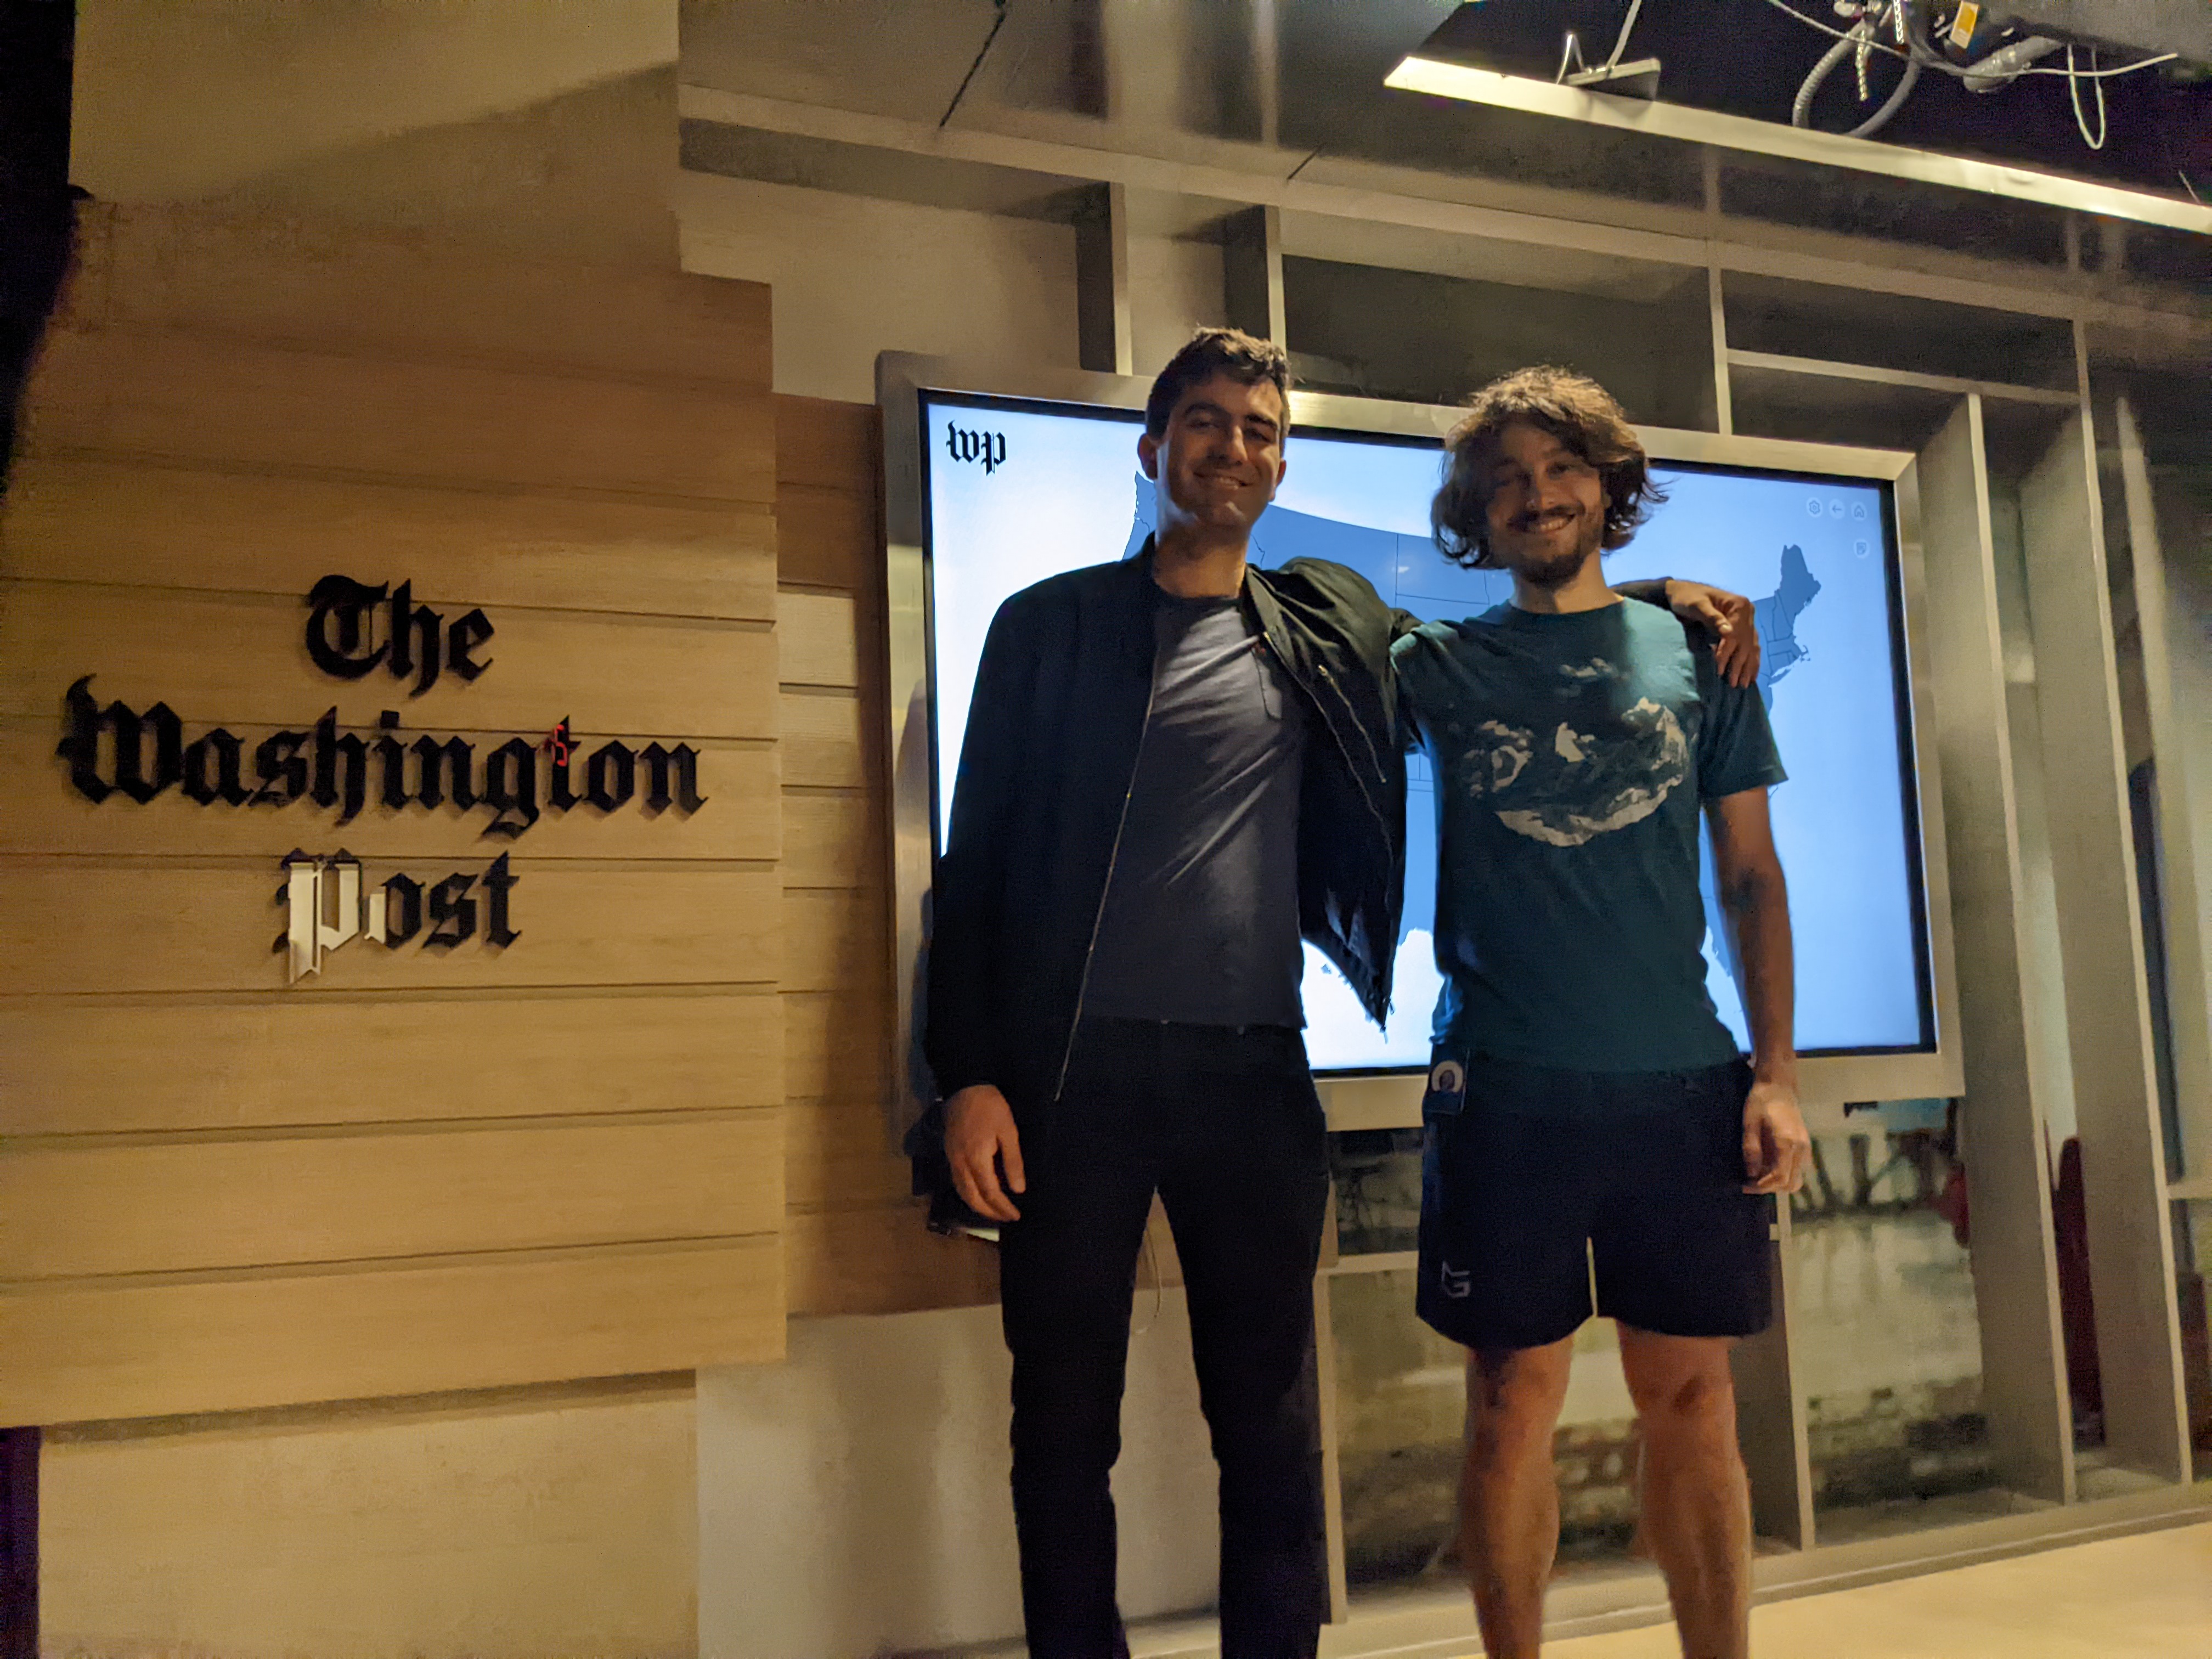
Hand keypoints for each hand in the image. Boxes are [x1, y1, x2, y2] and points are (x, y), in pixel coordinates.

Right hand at [945, 1083, 1024, 1222]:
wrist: (965, 1087)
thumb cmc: (991, 1107)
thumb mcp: (1008, 1132)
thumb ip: (1013, 1162)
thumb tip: (1018, 1190)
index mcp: (977, 1159)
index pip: (990, 1193)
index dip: (1003, 1207)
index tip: (1015, 1215)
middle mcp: (960, 1164)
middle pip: (973, 1198)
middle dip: (989, 1212)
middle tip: (1006, 1218)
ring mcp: (952, 1159)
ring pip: (962, 1192)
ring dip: (977, 1206)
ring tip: (993, 1212)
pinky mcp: (949, 1154)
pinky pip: (957, 1182)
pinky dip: (968, 1194)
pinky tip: (977, 1194)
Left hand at [1664, 580, 1761, 688]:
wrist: (1682, 593)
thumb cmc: (1687, 598)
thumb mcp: (1696, 605)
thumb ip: (1712, 617)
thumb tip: (1728, 632)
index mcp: (1739, 605)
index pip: (1735, 634)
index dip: (1728, 653)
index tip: (1720, 669)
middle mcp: (1747, 612)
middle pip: (1746, 642)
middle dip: (1740, 665)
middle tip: (1733, 684)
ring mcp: (1747, 620)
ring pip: (1752, 646)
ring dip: (1748, 667)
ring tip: (1744, 684)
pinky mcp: (1743, 627)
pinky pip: (1751, 646)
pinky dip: (1751, 660)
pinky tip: (1751, 675)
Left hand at [1741, 1077, 1809, 1194]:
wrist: (1779, 1087)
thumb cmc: (1762, 1102)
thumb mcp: (1750, 1124)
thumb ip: (1751, 1149)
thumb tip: (1751, 1173)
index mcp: (1787, 1142)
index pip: (1780, 1177)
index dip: (1763, 1186)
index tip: (1746, 1186)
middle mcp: (1801, 1149)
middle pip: (1792, 1183)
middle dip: (1770, 1188)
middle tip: (1751, 1182)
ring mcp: (1806, 1149)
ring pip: (1797, 1179)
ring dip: (1778, 1183)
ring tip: (1759, 1175)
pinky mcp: (1806, 1147)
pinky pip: (1798, 1170)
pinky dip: (1785, 1175)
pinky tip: (1768, 1166)